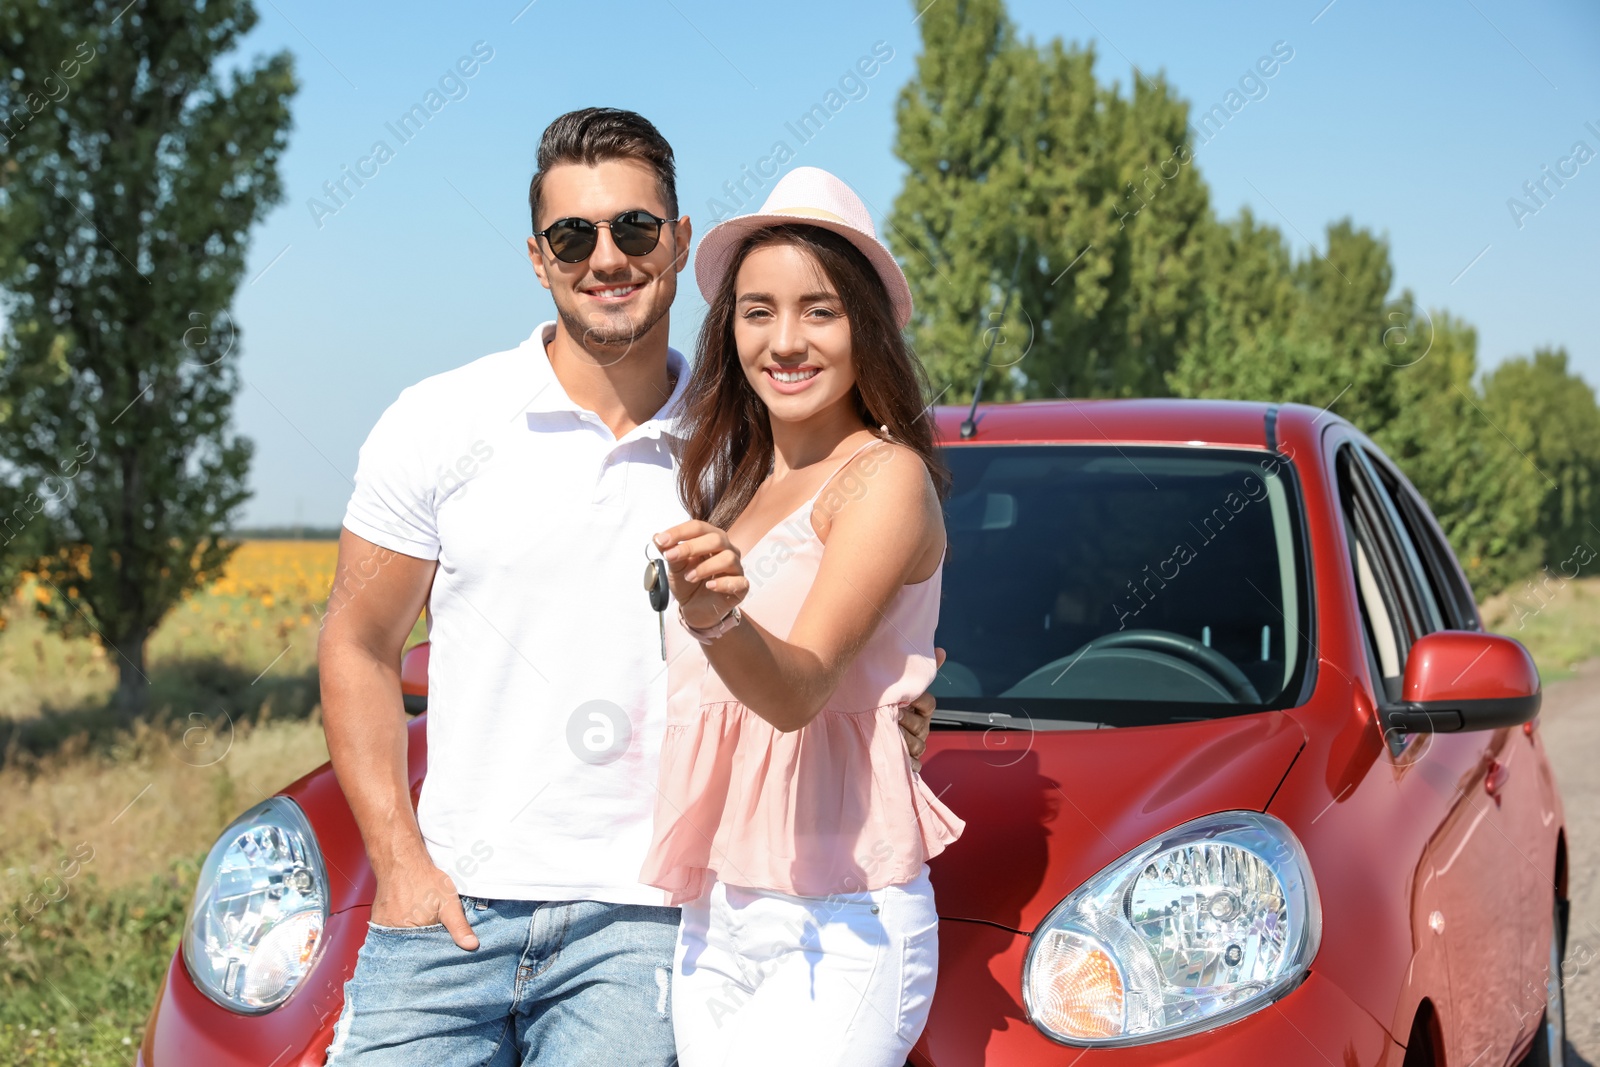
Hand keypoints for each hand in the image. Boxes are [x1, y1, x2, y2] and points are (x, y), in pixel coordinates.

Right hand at [370, 859, 478, 950]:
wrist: (401, 862)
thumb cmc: (425, 881)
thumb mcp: (449, 903)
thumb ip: (459, 926)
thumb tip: (472, 946)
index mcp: (413, 934)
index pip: (425, 956)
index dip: (435, 954)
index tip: (444, 955)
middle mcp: (394, 935)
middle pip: (412, 950)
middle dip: (423, 949)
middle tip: (432, 937)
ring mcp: (382, 929)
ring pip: (400, 943)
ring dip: (411, 940)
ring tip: (420, 929)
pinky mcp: (377, 922)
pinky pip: (389, 935)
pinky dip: (400, 933)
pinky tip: (408, 925)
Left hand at [654, 521, 748, 629]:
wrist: (694, 608)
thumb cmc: (688, 582)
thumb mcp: (674, 567)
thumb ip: (669, 552)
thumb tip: (657, 537)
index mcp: (711, 538)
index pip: (698, 527)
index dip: (680, 532)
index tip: (661, 540)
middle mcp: (727, 549)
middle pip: (716, 539)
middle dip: (691, 547)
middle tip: (671, 557)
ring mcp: (736, 568)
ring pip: (728, 558)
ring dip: (705, 567)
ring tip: (689, 577)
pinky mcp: (741, 586)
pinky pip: (739, 581)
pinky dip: (722, 583)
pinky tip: (709, 587)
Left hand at [899, 647, 943, 771]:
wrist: (868, 730)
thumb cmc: (888, 705)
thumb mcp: (900, 688)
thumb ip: (920, 671)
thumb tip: (942, 651)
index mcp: (921, 710)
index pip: (928, 703)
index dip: (918, 701)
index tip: (904, 699)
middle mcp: (921, 728)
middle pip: (921, 726)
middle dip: (907, 721)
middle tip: (893, 716)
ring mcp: (916, 745)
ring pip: (917, 745)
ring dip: (903, 741)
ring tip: (890, 735)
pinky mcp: (909, 762)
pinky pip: (913, 765)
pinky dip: (908, 764)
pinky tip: (898, 759)